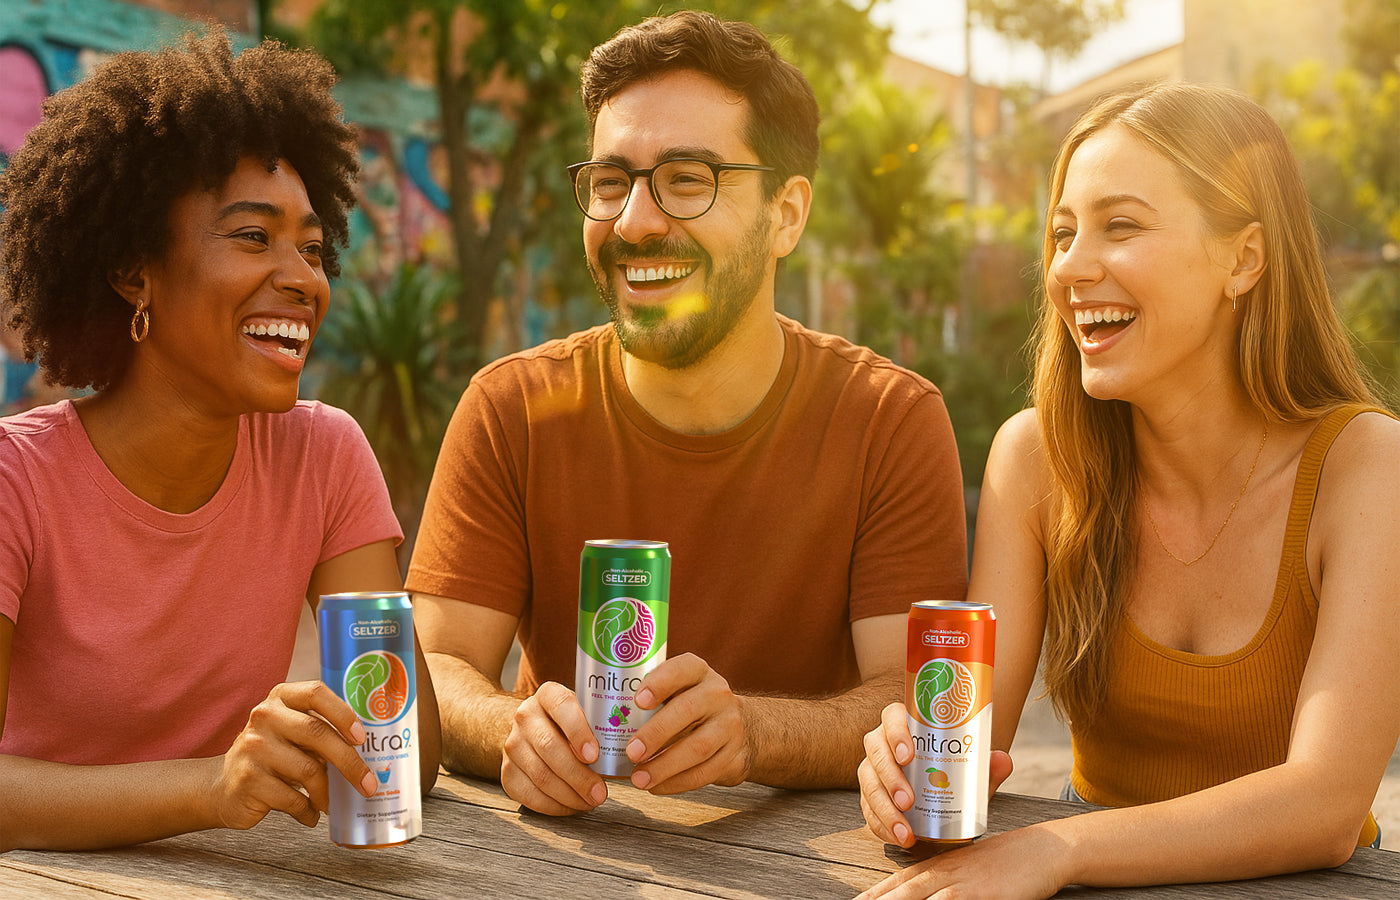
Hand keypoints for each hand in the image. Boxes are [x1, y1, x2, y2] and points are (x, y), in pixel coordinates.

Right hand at [207, 681, 374, 829]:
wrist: (224, 787)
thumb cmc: (274, 757)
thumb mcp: (294, 734)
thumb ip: (323, 733)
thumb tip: (372, 754)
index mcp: (281, 698)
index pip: (316, 693)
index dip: (343, 713)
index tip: (362, 737)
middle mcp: (264, 716)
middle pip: (317, 733)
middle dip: (349, 762)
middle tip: (369, 785)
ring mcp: (253, 747)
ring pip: (308, 770)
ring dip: (327, 793)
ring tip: (331, 804)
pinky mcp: (247, 779)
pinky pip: (292, 798)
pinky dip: (308, 810)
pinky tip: (310, 814)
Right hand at [500, 681, 606, 815]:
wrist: (531, 730)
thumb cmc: (570, 724)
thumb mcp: (584, 711)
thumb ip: (604, 721)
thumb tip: (639, 746)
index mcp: (548, 694)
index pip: (562, 704)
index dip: (578, 731)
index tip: (595, 755)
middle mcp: (525, 715)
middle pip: (550, 747)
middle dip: (579, 775)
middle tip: (601, 793)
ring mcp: (513, 744)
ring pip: (541, 774)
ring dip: (570, 795)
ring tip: (591, 801)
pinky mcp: (507, 772)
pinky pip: (529, 794)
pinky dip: (554, 806)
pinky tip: (572, 806)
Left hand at [626, 653, 750, 793]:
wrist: (744, 730)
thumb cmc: (694, 708)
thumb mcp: (681, 690)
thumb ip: (652, 696)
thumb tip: (605, 718)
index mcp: (698, 672)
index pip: (683, 668)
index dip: (660, 682)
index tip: (638, 700)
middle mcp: (717, 694)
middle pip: (687, 710)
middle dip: (656, 733)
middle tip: (631, 752)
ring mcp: (730, 725)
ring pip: (698, 747)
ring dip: (664, 766)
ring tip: (639, 779)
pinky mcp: (734, 755)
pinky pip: (706, 772)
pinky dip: (677, 782)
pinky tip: (657, 786)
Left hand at [857, 825, 1068, 899]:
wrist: (1042, 851)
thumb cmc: (1005, 863)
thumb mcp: (968, 870)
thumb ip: (946, 882)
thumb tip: (929, 895)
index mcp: (938, 867)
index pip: (896, 882)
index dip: (873, 895)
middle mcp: (944, 873)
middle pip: (902, 891)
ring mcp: (962, 883)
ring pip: (920, 898)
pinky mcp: (983, 894)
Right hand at [859, 702, 1013, 847]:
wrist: (943, 795)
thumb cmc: (952, 772)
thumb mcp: (970, 770)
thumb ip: (986, 766)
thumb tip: (1003, 760)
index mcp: (905, 725)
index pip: (892, 717)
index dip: (896, 733)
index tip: (908, 756)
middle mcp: (883, 743)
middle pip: (876, 752)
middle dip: (890, 778)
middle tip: (908, 801)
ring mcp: (873, 770)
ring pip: (868, 783)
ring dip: (884, 808)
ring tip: (905, 830)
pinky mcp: (869, 795)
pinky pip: (868, 809)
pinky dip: (882, 825)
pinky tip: (899, 837)